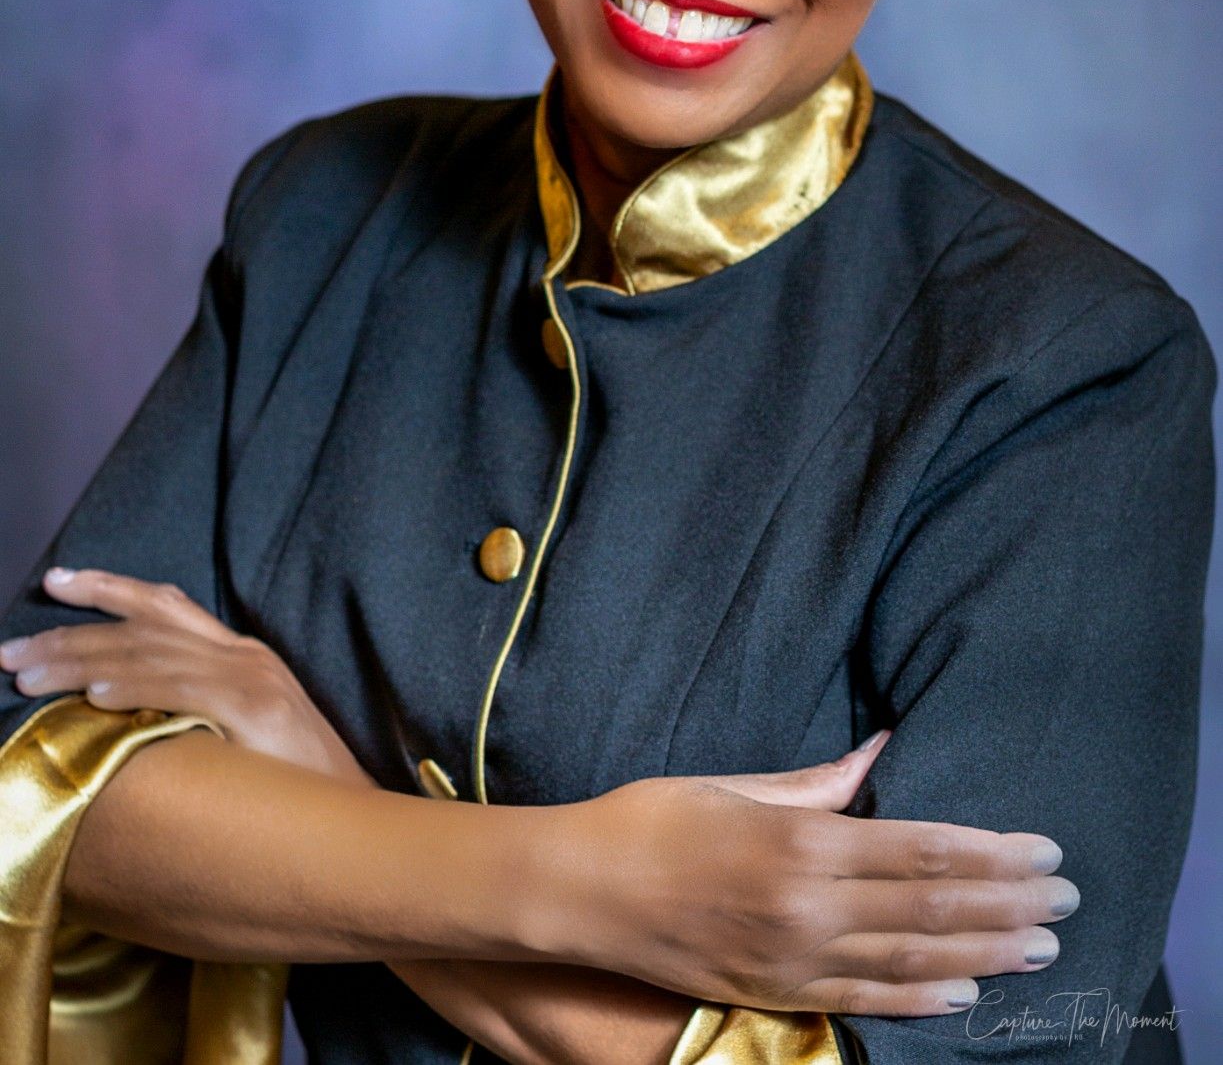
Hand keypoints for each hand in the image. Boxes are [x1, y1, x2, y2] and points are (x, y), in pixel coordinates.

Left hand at [0, 566, 373, 787]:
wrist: (358, 821)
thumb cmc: (294, 790)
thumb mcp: (243, 734)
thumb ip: (196, 710)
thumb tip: (124, 715)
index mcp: (241, 656)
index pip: (165, 606)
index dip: (109, 589)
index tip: (57, 582)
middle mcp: (244, 655)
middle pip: (144, 627)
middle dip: (71, 632)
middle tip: (11, 647)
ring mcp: (251, 679)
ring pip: (149, 654)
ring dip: (80, 661)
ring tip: (27, 674)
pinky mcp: (255, 709)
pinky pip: (181, 690)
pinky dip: (135, 688)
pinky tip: (93, 696)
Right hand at [547, 737, 1073, 1018]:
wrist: (576, 893)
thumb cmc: (650, 821)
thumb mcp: (734, 784)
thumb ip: (817, 781)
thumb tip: (882, 751)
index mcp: (800, 844)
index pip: (922, 851)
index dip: (993, 853)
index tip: (1045, 849)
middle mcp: (806, 908)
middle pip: (932, 910)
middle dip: (1008, 903)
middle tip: (1067, 898)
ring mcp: (791, 962)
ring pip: (912, 963)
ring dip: (985, 954)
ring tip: (1041, 945)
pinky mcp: (771, 996)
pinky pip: (862, 1005)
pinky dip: (921, 1002)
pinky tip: (966, 995)